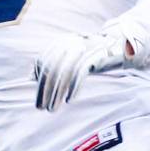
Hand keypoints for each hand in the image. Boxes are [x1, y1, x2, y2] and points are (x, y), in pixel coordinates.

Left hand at [33, 19, 149, 111]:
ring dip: (56, 92)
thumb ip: (52, 65)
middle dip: (45, 90)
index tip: (37, 100)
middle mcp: (68, 43)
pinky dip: (73, 86)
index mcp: (59, 42)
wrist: (119, 45)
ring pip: (64, 72)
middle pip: (51, 68)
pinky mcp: (94, 55)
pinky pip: (80, 72)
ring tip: (53, 107)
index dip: (38, 82)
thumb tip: (30, 77)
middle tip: (42, 108)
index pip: (42, 63)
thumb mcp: (70, 58)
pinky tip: (69, 99)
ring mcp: (81, 48)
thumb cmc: (91, 55)